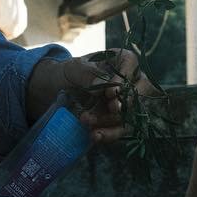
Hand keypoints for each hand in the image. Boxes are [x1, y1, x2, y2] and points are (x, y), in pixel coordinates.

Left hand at [26, 48, 151, 143]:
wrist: (57, 92)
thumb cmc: (69, 73)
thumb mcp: (73, 69)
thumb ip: (87, 74)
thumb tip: (103, 87)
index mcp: (119, 59)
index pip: (130, 63)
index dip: (124, 79)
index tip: (110, 92)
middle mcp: (129, 79)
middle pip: (139, 90)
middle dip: (124, 103)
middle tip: (112, 109)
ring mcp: (126, 101)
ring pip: (131, 113)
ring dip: (112, 121)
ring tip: (89, 125)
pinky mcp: (119, 120)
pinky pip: (122, 128)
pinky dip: (110, 134)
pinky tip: (96, 136)